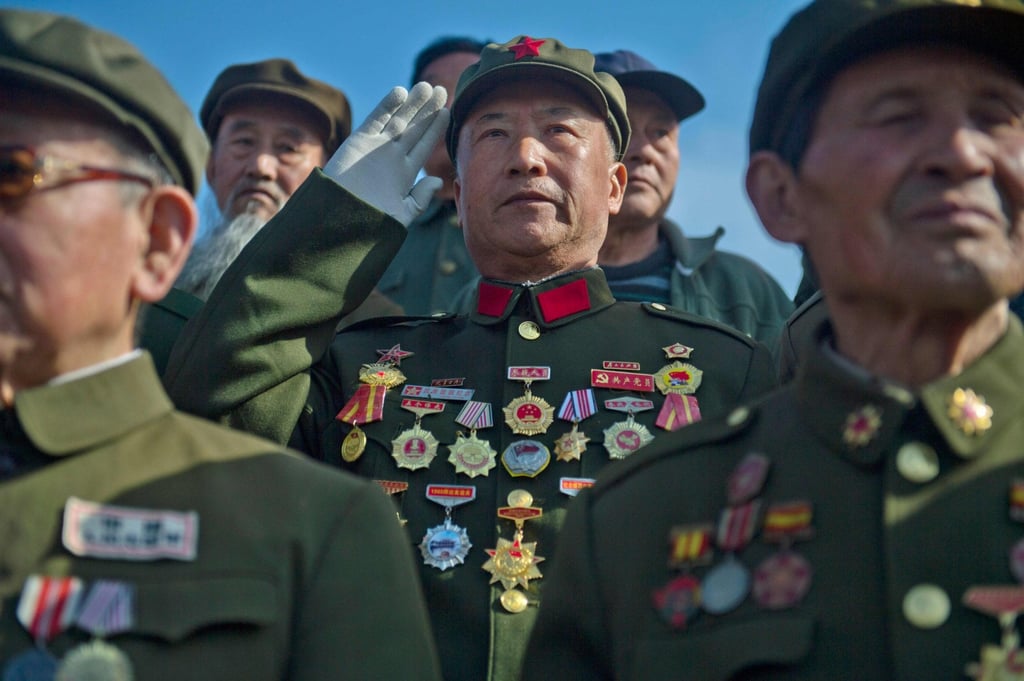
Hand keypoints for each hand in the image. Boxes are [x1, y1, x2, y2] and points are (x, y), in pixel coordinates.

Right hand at [323, 82, 449, 225]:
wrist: (338, 220)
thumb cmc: (370, 223)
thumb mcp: (401, 215)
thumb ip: (420, 198)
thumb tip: (437, 181)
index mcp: (404, 174)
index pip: (423, 145)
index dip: (435, 128)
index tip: (447, 111)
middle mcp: (392, 157)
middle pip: (413, 128)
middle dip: (427, 110)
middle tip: (441, 90)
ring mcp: (376, 148)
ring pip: (398, 120)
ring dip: (412, 104)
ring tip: (426, 87)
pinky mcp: (359, 141)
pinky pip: (376, 119)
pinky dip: (387, 106)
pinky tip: (401, 92)